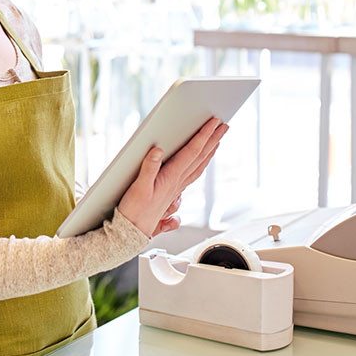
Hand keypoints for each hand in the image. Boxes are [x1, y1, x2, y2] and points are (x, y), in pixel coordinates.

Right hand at [118, 117, 228, 236]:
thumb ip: (148, 168)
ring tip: (218, 139)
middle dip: (213, 139)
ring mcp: (177, 188)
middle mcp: (178, 183)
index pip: (192, 152)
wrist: (132, 231)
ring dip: (210, 151)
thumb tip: (158, 151)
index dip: (204, 136)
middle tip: (223, 125)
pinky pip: (193, 174)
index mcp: (172, 178)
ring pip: (199, 166)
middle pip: (201, 157)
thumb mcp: (138, 188)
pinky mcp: (172, 192)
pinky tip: (202, 162)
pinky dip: (201, 164)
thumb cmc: (134, 211)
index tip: (213, 123)